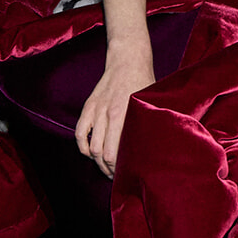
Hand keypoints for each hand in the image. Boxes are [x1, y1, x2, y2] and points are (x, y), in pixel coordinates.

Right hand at [74, 43, 154, 177]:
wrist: (128, 60)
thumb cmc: (145, 83)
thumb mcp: (151, 103)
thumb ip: (150, 123)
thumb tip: (157, 147)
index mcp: (125, 115)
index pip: (117, 153)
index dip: (120, 169)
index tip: (127, 175)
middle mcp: (108, 114)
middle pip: (102, 154)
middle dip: (109, 170)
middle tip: (117, 176)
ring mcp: (96, 110)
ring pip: (91, 147)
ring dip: (97, 162)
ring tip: (106, 168)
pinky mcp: (89, 107)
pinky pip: (80, 133)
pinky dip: (83, 147)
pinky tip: (91, 154)